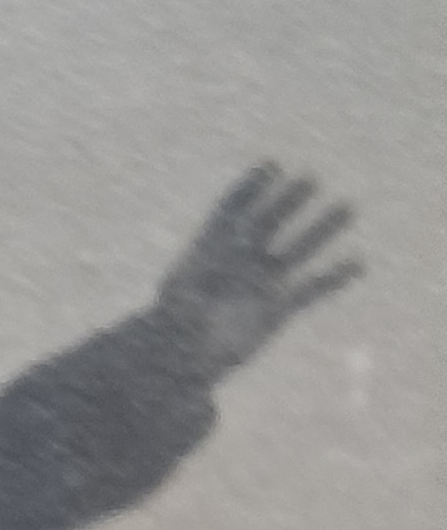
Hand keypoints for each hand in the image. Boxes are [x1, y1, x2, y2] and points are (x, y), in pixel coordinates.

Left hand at [154, 163, 360, 380]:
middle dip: (290, 201)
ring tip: (346, 209)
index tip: (270, 168)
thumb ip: (196, 283)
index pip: (235, 209)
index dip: (251, 188)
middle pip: (271, 221)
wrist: (183, 361)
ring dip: (321, 229)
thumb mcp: (178, 301)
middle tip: (310, 182)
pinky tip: (357, 263)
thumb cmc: (172, 329)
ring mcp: (263, 281)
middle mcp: (243, 259)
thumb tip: (214, 279)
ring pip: (298, 248)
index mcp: (215, 248)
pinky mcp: (278, 309)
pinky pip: (311, 289)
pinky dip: (333, 278)